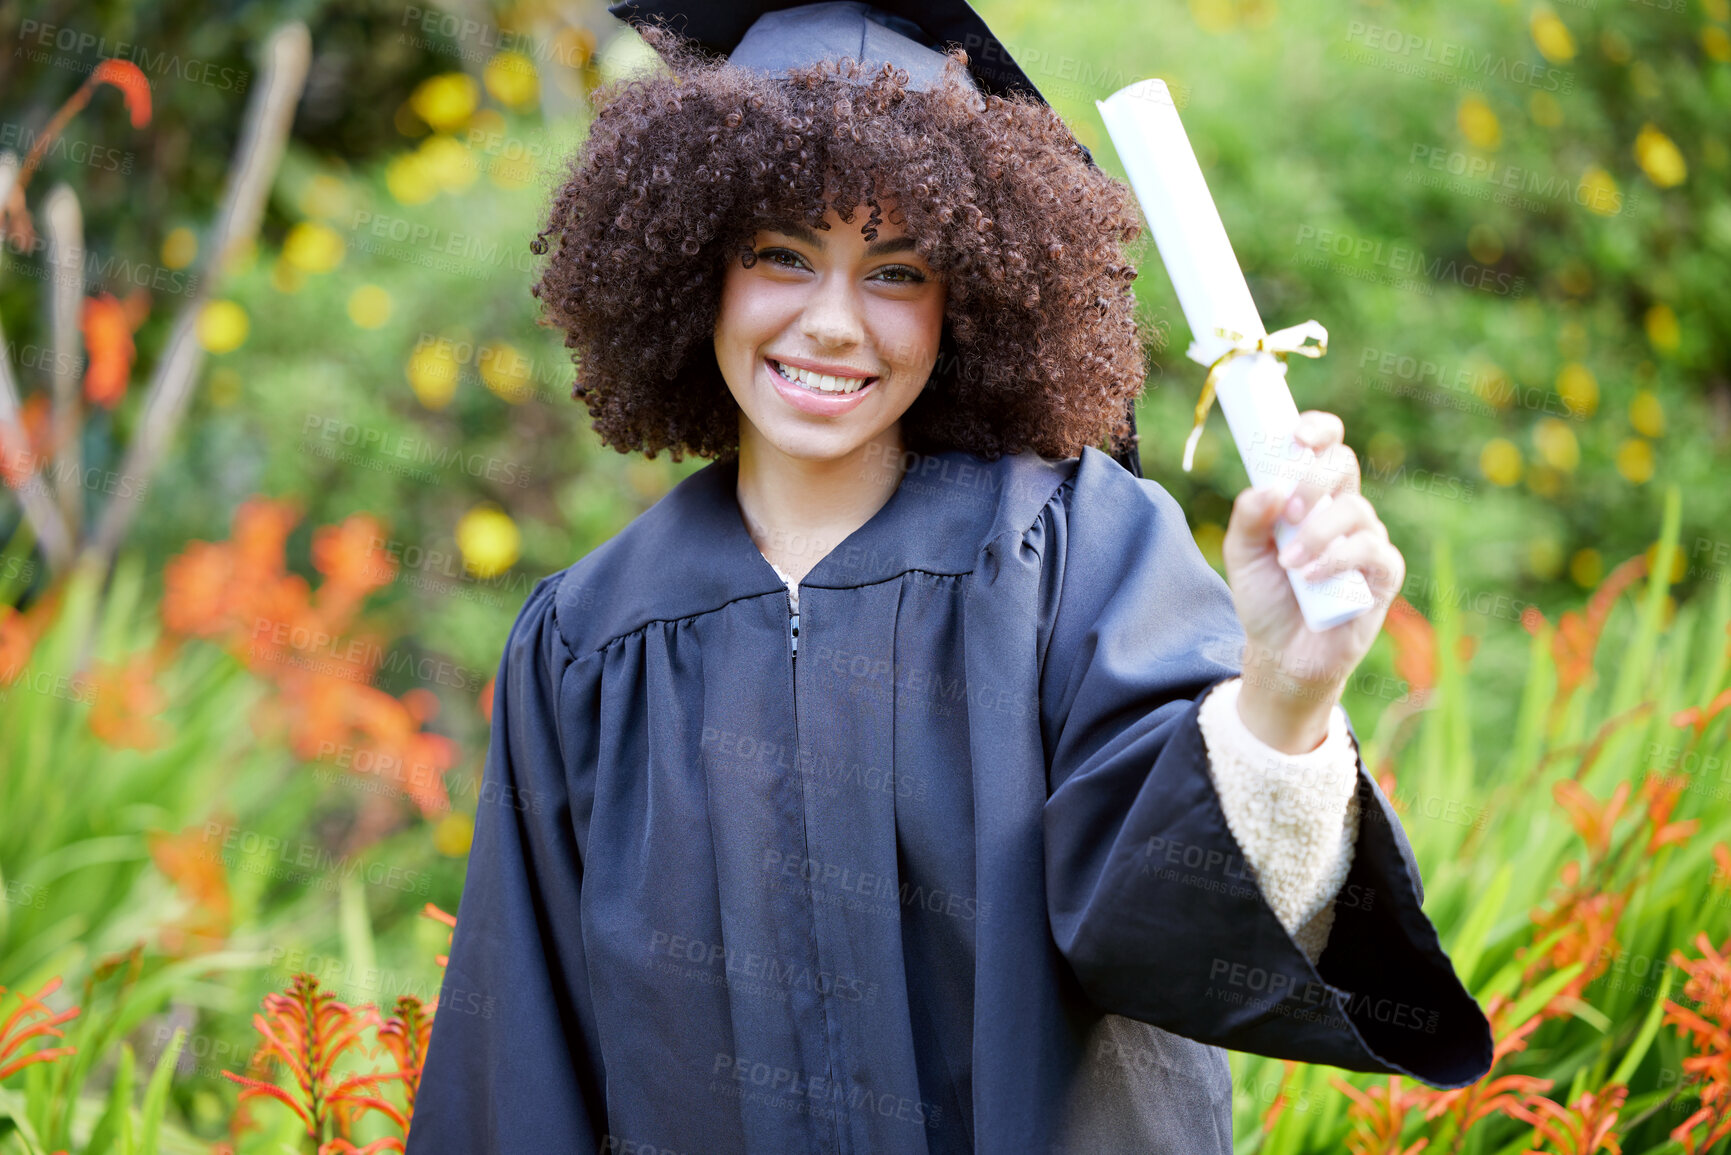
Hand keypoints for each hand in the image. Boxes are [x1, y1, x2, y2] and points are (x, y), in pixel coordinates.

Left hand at [1220, 411, 1405, 752]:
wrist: (1282, 652)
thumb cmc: (1267, 596)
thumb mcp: (1243, 555)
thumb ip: (1249, 517)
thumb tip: (1268, 487)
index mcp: (1312, 496)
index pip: (1327, 446)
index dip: (1318, 430)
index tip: (1296, 436)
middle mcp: (1344, 510)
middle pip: (1343, 465)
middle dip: (1312, 481)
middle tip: (1286, 514)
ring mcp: (1367, 539)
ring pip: (1354, 510)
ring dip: (1317, 533)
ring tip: (1289, 564)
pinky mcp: (1383, 573)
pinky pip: (1371, 551)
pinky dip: (1337, 559)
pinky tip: (1310, 575)